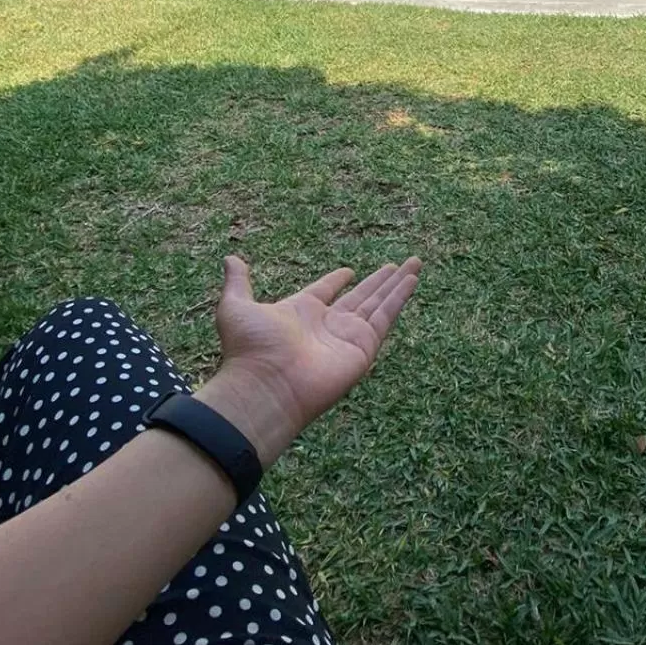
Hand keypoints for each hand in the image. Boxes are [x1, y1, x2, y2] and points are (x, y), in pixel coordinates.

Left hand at [196, 254, 420, 465]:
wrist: (266, 386)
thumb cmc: (249, 349)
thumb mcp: (236, 306)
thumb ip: (238, 282)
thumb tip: (231, 258)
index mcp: (299, 313)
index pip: (324, 292)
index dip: (335, 281)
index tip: (349, 271)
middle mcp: (327, 325)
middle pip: (360, 297)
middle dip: (378, 281)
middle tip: (396, 264)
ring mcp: (347, 337)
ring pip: (378, 304)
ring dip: (396, 284)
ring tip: (415, 263)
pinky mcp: (363, 348)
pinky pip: (386, 317)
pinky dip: (400, 298)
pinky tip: (412, 280)